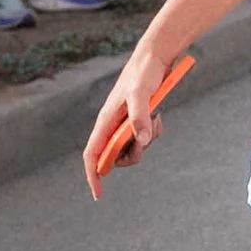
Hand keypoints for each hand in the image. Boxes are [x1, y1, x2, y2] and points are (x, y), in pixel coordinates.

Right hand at [83, 42, 171, 198]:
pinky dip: (154, 130)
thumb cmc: (143, 73)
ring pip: (133, 147)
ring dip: (146, 140)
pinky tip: (158, 113)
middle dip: (131, 155)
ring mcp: (125, 122)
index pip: (93, 154)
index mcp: (105, 121)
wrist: (156, 57)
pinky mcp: (138, 118)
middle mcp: (112, 124)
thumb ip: (140, 116)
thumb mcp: (142, 93)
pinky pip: (145, 136)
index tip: (99, 193)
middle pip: (115, 156)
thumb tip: (141, 140)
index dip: (93, 175)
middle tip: (145, 139)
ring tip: (154, 116)